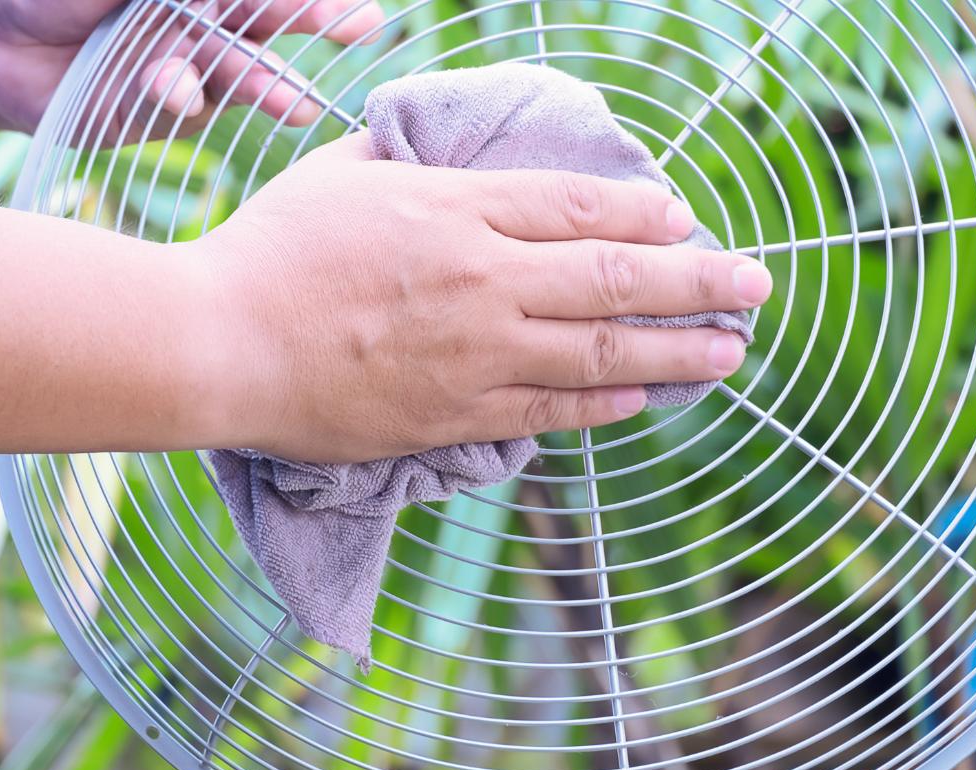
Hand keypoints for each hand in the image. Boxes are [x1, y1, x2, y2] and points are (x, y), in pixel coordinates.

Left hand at [0, 0, 384, 135]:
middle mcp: (209, 27)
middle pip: (272, 27)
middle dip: (316, 23)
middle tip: (360, 25)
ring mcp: (192, 72)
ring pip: (241, 76)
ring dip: (268, 86)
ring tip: (295, 103)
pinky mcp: (164, 115)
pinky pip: (186, 104)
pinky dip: (180, 94)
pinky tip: (170, 87)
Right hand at [194, 133, 772, 462]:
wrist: (218, 343)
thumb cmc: (268, 251)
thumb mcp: (337, 175)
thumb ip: (402, 160)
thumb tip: (436, 148)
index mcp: (455, 209)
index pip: (580, 203)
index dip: (647, 209)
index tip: (688, 217)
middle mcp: (482, 279)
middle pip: (616, 275)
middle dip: (699, 278)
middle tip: (758, 283)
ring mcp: (474, 353)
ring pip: (600, 351)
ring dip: (678, 350)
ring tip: (731, 350)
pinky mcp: (453, 414)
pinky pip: (550, 411)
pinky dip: (605, 404)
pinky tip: (645, 397)